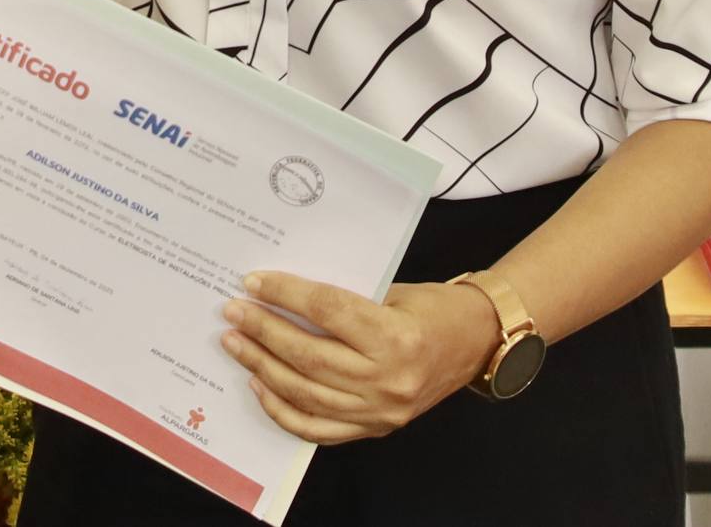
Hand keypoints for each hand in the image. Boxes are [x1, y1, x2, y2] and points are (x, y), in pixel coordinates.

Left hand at [219, 273, 501, 444]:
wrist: (476, 344)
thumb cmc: (434, 309)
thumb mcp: (392, 292)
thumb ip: (343, 299)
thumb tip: (281, 294)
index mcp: (395, 336)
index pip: (327, 310)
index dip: (285, 294)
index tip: (253, 282)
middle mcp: (387, 379)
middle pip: (309, 355)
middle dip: (264, 332)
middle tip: (233, 313)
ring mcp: (380, 411)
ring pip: (307, 393)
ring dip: (263, 367)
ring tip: (235, 344)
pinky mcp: (375, 429)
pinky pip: (318, 428)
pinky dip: (283, 410)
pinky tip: (260, 385)